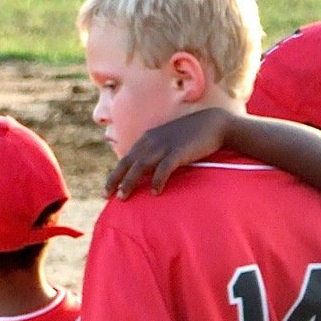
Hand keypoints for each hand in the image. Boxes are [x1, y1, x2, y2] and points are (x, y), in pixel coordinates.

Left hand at [106, 109, 233, 199]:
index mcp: (147, 139)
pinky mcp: (179, 151)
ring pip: (141, 166)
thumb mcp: (166, 142)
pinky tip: (155, 193)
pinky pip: (164, 167)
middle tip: (107, 196)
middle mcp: (152, 141)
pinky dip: (158, 180)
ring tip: (123, 197)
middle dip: (115, 179)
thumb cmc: (189, 137)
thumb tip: (142, 175)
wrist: (213, 124)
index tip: (106, 191)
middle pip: (128, 162)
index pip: (125, 159)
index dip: (115, 175)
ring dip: (130, 182)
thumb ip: (153, 155)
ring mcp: (165, 145)